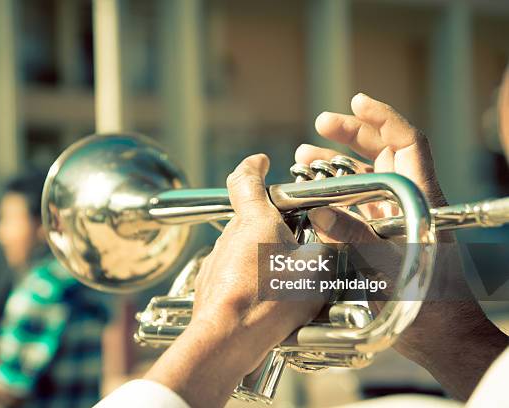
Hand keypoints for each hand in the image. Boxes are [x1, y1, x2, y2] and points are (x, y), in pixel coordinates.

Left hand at [145, 154, 327, 407]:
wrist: (228, 338)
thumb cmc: (270, 301)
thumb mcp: (317, 272)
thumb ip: (328, 251)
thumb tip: (332, 248)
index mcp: (255, 220)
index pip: (245, 178)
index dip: (254, 166)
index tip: (261, 162)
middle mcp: (231, 235)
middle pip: (251, 218)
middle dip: (273, 226)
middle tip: (297, 241)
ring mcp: (218, 260)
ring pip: (244, 248)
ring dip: (263, 255)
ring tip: (287, 279)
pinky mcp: (211, 284)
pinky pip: (235, 273)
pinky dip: (251, 279)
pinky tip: (268, 300)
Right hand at [299, 93, 507, 399]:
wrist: (439, 335)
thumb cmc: (427, 301)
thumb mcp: (389, 267)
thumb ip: (356, 238)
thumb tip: (319, 214)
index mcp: (420, 197)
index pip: (407, 142)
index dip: (383, 117)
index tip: (356, 101)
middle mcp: (406, 200)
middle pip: (382, 152)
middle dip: (350, 134)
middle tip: (319, 125)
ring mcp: (392, 217)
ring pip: (364, 177)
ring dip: (335, 164)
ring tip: (303, 158)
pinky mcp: (380, 235)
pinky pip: (354, 204)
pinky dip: (332, 195)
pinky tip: (310, 196)